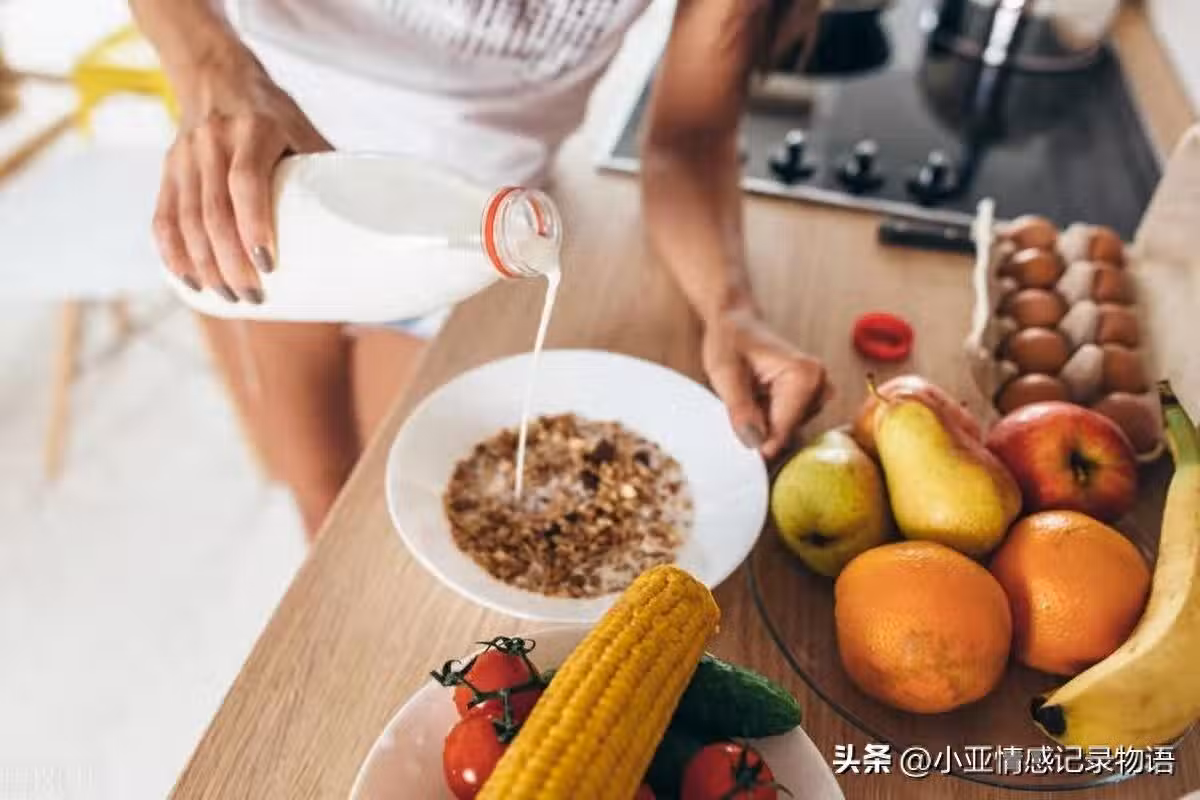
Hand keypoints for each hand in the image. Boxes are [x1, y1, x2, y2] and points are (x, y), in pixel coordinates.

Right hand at [154, 49, 329, 302]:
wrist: (219, 77)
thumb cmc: (277, 117)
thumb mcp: (305, 133)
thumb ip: (328, 172)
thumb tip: (369, 229)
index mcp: (254, 130)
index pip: (246, 182)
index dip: (254, 226)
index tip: (268, 265)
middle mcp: (214, 141)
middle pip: (214, 212)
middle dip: (230, 263)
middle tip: (254, 297)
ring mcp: (185, 155)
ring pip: (185, 220)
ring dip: (205, 266)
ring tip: (229, 297)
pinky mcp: (168, 169)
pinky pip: (162, 216)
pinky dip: (172, 253)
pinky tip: (189, 280)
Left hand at [702, 308, 829, 459]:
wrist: (736, 324)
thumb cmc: (730, 341)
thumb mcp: (725, 374)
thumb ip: (740, 409)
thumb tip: (754, 442)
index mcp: (804, 374)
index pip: (784, 429)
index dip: (759, 441)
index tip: (742, 445)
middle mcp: (820, 382)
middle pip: (788, 431)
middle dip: (761, 426)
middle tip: (742, 399)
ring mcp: (820, 391)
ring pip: (787, 430)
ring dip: (765, 420)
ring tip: (750, 393)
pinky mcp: (813, 397)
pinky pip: (788, 423)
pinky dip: (770, 416)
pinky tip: (759, 396)